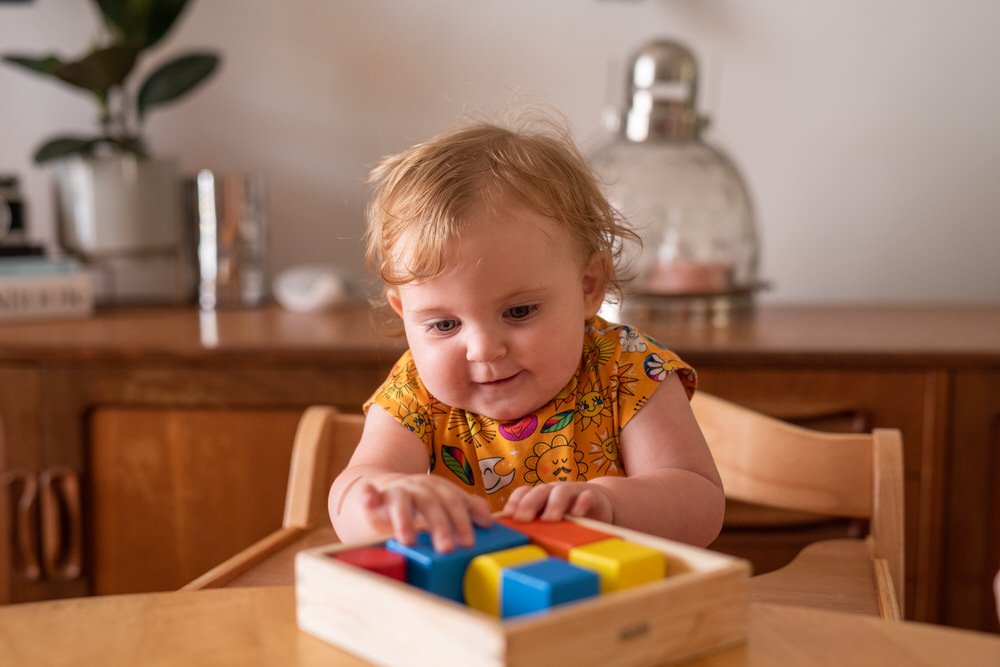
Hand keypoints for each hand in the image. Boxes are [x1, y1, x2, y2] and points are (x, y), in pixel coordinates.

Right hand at [359, 474, 492, 552]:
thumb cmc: (420, 504)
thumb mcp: (444, 503)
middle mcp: (418, 488)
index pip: (454, 501)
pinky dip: (368, 495)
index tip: (469, 542)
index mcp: (438, 489)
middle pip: (431, 503)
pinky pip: (369, 494)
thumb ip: (466, 509)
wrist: (385, 490)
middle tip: (447, 548)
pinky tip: (368, 498)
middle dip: (440, 525)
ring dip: (404, 519)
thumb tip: (487, 519)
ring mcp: (395, 491)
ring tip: (408, 540)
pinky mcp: (372, 498)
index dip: (462, 520)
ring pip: (401, 502)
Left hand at [502, 482, 614, 523]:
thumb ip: (535, 524)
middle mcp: (554, 491)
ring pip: (562, 492)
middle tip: (522, 519)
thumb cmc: (568, 514)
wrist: (601, 503)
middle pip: (539, 491)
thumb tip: (511, 539)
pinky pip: (587, 496)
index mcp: (541, 496)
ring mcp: (574, 493)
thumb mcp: (550, 519)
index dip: (515, 501)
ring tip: (550, 519)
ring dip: (554, 504)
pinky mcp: (593, 497)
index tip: (508, 515)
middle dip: (529, 504)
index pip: (524, 492)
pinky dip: (582, 503)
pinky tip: (577, 513)